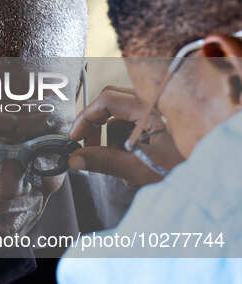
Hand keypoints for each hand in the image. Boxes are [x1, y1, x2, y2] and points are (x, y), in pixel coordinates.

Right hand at [69, 86, 183, 186]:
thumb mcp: (137, 168)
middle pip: (110, 105)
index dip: (86, 117)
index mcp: (150, 110)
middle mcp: (153, 106)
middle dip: (95, 127)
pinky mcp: (157, 126)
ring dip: (110, 141)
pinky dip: (123, 145)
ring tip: (116, 168)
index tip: (74, 138)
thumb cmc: (182, 172)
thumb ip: (103, 161)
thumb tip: (74, 159)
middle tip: (86, 149)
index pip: (107, 100)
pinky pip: (131, 128)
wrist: (208, 183)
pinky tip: (129, 167)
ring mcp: (156, 115)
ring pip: (119, 119)